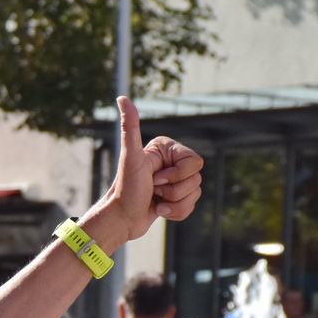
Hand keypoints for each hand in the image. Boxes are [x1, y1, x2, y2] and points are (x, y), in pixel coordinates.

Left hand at [87, 98, 204, 248]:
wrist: (120, 219)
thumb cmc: (125, 188)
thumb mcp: (130, 157)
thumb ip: (130, 127)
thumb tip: (122, 97)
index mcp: (167, 149)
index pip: (195, 162)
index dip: (177, 175)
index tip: (154, 179)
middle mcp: (172, 162)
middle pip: (197, 179)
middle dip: (174, 191)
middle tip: (153, 190)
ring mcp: (175, 180)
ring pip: (196, 193)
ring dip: (174, 203)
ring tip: (155, 201)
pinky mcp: (176, 197)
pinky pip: (191, 206)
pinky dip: (176, 213)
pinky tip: (158, 209)